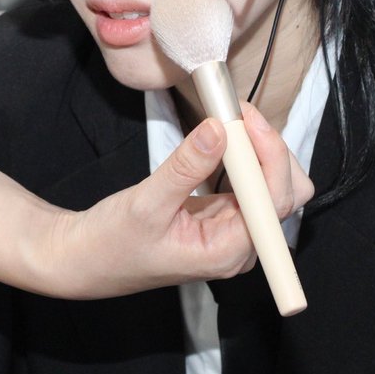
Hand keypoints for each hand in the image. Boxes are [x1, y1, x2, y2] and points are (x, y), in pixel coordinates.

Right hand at [51, 105, 313, 298]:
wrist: (87, 258)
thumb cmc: (112, 243)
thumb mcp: (146, 203)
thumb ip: (185, 167)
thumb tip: (218, 129)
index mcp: (227, 252)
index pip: (273, 202)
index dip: (268, 155)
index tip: (245, 117)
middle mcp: (241, 246)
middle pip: (287, 194)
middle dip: (271, 151)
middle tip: (237, 115)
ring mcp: (234, 232)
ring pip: (272, 186)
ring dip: (259, 150)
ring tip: (231, 119)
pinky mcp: (222, 217)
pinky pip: (249, 184)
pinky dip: (244, 156)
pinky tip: (226, 135)